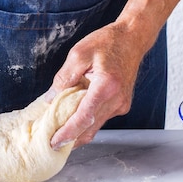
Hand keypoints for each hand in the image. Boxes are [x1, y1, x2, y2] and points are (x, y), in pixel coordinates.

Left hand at [49, 0, 182, 149]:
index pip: (83, 118)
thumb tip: (50, 98)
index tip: (54, 142)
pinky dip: (87, 122)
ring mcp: (121, 104)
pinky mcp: (122, 104)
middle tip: (51, 143)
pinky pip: (102, 118)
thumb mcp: (79, 53)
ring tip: (59, 133)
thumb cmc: (107, 42)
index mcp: (106, 86)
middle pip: (90, 128)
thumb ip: (64, 77)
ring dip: (78, 132)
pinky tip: (74, 119)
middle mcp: (116, 99)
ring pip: (96, 126)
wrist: (132, 38)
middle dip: (70, 139)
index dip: (67, 133)